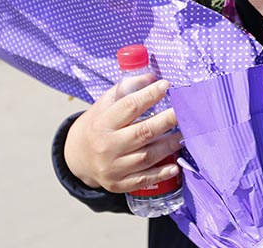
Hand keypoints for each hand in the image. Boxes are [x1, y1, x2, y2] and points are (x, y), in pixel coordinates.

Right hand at [64, 77, 181, 192]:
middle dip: (167, 121)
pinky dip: (161, 173)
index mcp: (102, 123)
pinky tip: (175, 166)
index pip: (129, 107)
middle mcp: (107, 146)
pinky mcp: (118, 184)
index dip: (150, 95)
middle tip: (183, 112)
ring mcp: (112, 167)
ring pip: (146, 157)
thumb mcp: (104, 104)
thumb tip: (152, 77)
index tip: (166, 86)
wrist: (78, 157)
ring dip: (169, 146)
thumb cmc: (97, 125)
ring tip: (184, 135)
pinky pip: (143, 180)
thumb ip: (126, 89)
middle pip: (142, 133)